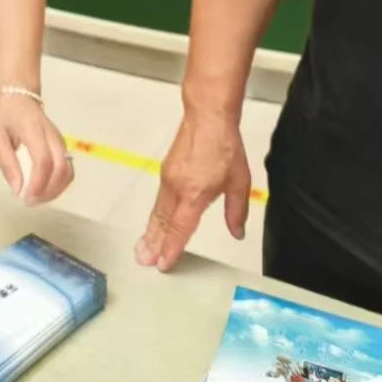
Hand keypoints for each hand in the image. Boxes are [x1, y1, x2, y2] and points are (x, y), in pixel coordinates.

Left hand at [0, 91, 73, 205]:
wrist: (18, 95)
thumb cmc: (5, 115)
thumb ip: (7, 163)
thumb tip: (17, 190)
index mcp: (34, 130)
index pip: (44, 160)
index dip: (38, 182)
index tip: (26, 197)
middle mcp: (52, 135)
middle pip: (62, 168)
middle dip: (48, 191)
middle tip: (30, 201)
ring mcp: (60, 141)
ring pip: (68, 171)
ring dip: (56, 190)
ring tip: (37, 198)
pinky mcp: (62, 146)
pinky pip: (67, 169)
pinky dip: (59, 184)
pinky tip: (44, 190)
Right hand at [136, 110, 250, 272]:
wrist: (207, 117)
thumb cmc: (224, 147)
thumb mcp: (239, 181)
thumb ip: (236, 211)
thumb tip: (237, 233)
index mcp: (194, 193)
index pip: (180, 228)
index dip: (171, 248)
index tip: (163, 264)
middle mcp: (176, 188)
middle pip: (162, 222)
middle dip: (153, 243)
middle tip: (143, 261)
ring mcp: (167, 180)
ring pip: (157, 212)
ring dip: (150, 232)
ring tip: (142, 248)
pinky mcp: (165, 172)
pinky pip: (158, 201)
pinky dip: (154, 217)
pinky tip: (153, 224)